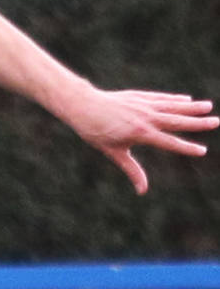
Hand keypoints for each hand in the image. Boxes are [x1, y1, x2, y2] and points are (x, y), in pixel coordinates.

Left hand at [69, 89, 216, 194]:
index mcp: (141, 133)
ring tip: (208, 106)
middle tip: (217, 122)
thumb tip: (142, 191)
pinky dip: (173, 99)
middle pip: (176, 121)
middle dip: (197, 123)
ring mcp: (143, 106)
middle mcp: (146, 118)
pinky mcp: (139, 97)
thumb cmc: (96, 132)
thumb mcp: (114, 153)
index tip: (202, 151)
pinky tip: (186, 99)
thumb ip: (132, 170)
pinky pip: (160, 98)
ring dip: (190, 107)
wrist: (83, 106)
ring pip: (172, 106)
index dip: (186, 147)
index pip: (169, 142)